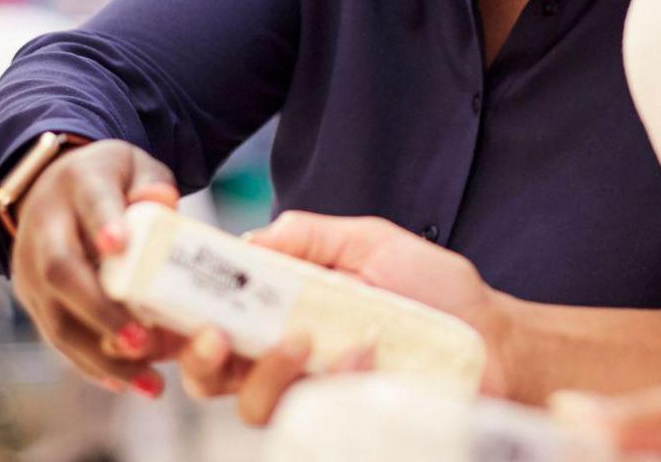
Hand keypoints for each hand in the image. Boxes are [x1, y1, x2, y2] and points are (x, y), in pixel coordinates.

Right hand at [7, 139, 184, 394]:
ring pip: (55, 317)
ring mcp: (31, 266)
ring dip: (99, 355)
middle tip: (143, 342)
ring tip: (146, 379)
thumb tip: (163, 204)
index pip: (89, 203)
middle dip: (101, 311)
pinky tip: (125, 382)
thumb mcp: (136, 166)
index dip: (103, 224)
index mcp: (77, 184)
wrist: (51, 184)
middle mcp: (45, 226)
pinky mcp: (30, 297)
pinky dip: (90, 363)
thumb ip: (153, 184)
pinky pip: (56, 335)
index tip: (119, 244)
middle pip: (61, 271)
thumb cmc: (110, 180)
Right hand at [172, 212, 512, 424]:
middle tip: (216, 334)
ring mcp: (316, 395)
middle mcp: (288, 359)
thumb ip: (311, 237)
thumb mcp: (371, 242)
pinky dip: (336, 379)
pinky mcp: (347, 422)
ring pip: (250, 405)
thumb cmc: (437, 290)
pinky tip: (367, 352)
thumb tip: (250, 241)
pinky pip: (315, 415)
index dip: (175, 315)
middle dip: (197, 356)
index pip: (210, 318)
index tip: (164, 297)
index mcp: (282, 311)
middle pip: (209, 373)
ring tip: (302, 339)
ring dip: (264, 372)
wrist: (495, 337)